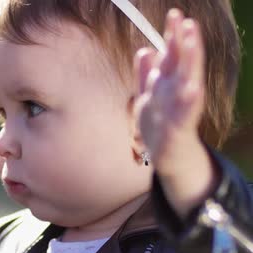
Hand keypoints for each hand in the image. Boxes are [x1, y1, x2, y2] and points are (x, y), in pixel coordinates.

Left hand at [133, 9, 217, 216]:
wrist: (166, 154)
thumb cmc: (159, 122)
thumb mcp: (148, 94)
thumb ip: (145, 73)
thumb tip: (145, 49)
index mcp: (169, 81)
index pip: (173, 54)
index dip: (174, 35)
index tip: (175, 14)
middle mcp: (178, 90)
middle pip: (183, 62)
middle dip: (185, 42)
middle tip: (187, 21)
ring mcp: (181, 107)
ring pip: (188, 80)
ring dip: (191, 61)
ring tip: (192, 43)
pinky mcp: (180, 126)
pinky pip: (186, 111)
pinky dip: (190, 99)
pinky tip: (193, 87)